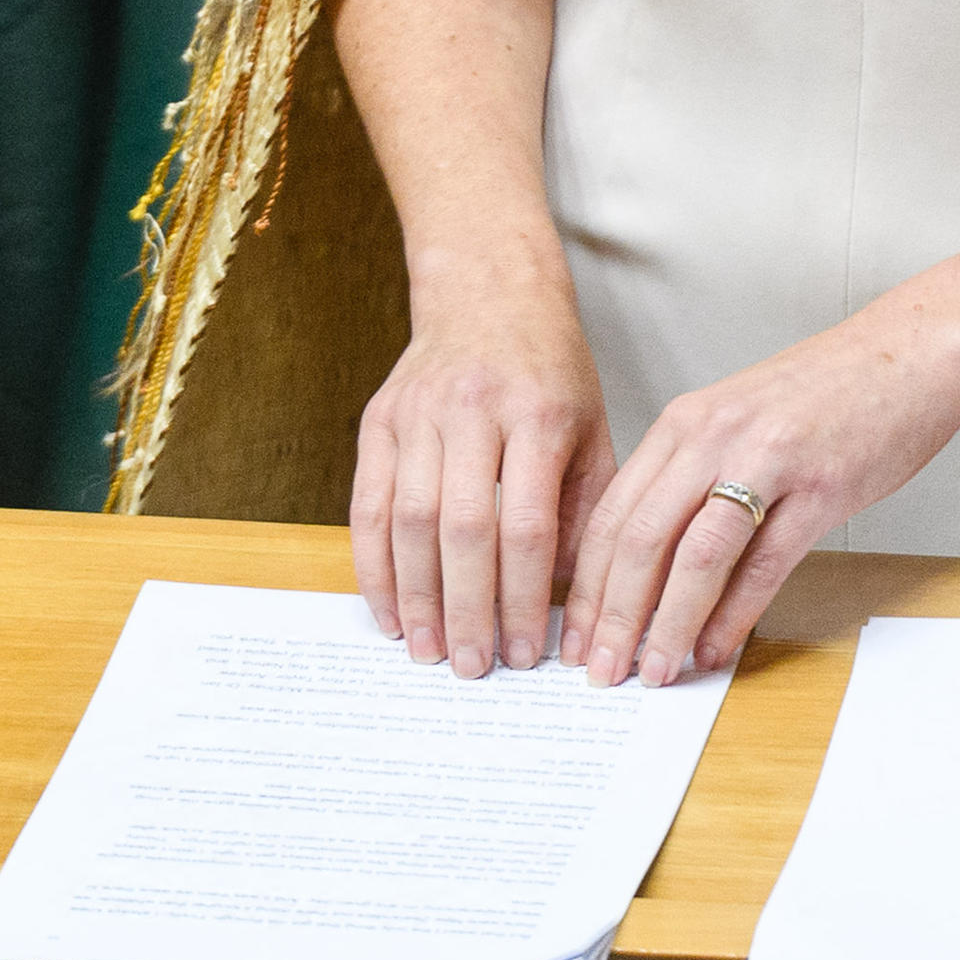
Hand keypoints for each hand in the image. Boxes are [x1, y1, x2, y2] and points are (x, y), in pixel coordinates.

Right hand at [351, 255, 611, 679]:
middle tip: (472, 668)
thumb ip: (585, 511)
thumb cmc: (551, 372)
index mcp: (537, 415)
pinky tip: (388, 609)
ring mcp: (418, 413)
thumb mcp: (592, 429)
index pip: (526, 526)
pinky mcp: (379, 419)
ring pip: (408, 521)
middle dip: (465, 610)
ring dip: (416, 597)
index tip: (528, 653)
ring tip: (427, 651)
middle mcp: (472, 411)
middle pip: (462, 530)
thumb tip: (572, 606)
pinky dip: (373, 564)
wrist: (488, 292)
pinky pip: (367, 503)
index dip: (524, 599)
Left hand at [565, 306, 959, 687]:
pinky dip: (734, 615)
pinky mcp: (820, 489)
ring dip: (668, 624)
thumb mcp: (738, 421)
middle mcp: (713, 437)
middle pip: (639, 538)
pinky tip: (717, 649)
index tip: (573, 633)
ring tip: (655, 672)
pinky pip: (763, 564)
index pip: (611, 512)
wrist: (908, 352)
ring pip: (694, 556)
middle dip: (612, 615)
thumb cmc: (825, 393)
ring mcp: (767, 461)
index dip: (585, 582)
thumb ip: (692, 478)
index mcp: (685, 422)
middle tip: (599, 669)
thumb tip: (652, 563)